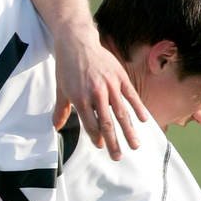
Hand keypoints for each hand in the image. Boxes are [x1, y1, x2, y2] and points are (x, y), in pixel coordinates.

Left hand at [53, 29, 147, 158]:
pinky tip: (144, 120)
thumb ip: (61, 110)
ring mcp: (110, 85)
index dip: (97, 138)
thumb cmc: (67, 67)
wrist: (77, 42)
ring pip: (122, 112)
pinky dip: (138, 108)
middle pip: (107, 123)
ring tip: (135, 145)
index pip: (90, 124)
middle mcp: (96, 94)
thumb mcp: (61, 89)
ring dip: (129, 131)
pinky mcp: (120, 77)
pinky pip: (131, 96)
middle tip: (118, 157)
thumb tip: (55, 128)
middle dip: (114, 142)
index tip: (102, 147)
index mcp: (80, 99)